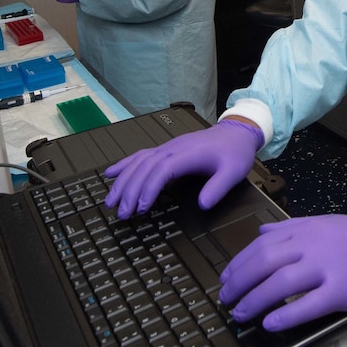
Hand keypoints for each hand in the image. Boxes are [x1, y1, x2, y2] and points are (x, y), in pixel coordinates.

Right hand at [104, 118, 263, 218]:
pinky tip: (110, 173)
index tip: (141, 208)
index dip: (149, 188)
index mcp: (187, 155)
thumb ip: (218, 188)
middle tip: (122, 214)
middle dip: (129, 190)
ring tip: (111, 201)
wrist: (236, 133)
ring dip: (122, 181)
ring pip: (137, 162)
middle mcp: (171, 149)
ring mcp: (166, 148)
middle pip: (144, 168)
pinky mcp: (165, 150)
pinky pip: (139, 155)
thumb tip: (202, 205)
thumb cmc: (234, 152)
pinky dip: (124, 164)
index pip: (161, 170)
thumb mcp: (233, 172)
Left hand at [220, 215, 346, 331]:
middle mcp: (313, 245)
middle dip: (239, 283)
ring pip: (279, 283)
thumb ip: (292, 227)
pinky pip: (307, 305)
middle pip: (264, 262)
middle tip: (226, 299)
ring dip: (254, 301)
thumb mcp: (327, 223)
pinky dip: (284, 315)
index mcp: (307, 228)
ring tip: (241, 314)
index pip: (261, 243)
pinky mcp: (342, 290)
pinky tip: (269, 323)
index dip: (238, 262)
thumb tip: (262, 231)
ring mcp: (327, 267)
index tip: (226, 277)